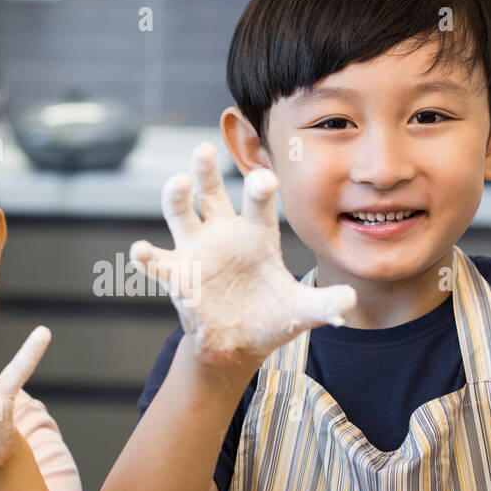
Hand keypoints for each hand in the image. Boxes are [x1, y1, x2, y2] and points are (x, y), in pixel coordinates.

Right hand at [128, 142, 356, 368]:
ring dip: (175, 197)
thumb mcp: (300, 311)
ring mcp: (197, 249)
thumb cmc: (270, 317)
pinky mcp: (176, 272)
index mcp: (257, 234)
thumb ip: (323, 305)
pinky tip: (141, 250)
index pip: (257, 205)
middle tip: (203, 148)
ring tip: (176, 183)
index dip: (258, 189)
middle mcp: (224, 232)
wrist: (239, 342)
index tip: (262, 178)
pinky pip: (156, 260)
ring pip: (180, 212)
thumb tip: (350, 302)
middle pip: (211, 192)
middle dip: (206, 171)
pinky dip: (146, 255)